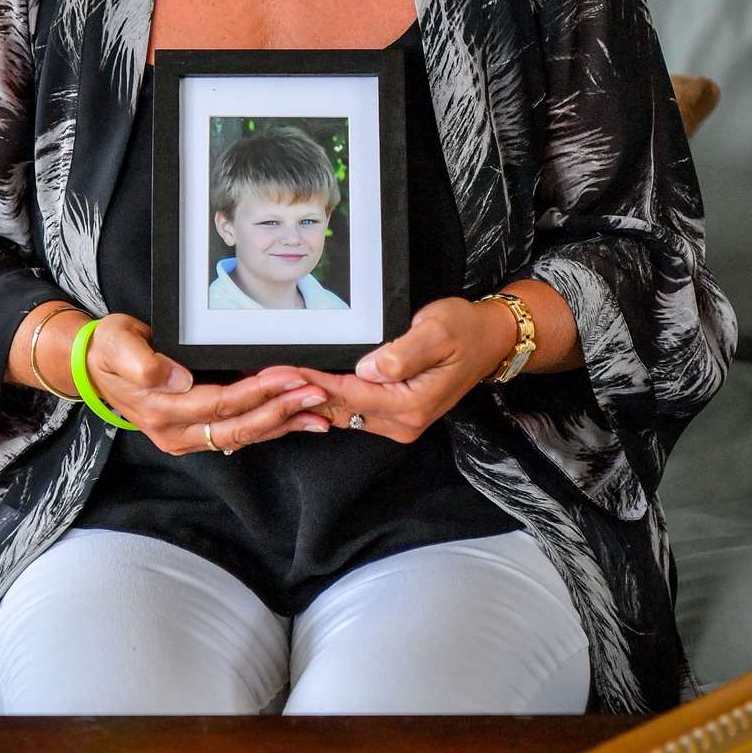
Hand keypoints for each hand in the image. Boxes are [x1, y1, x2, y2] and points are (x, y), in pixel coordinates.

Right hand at [84, 313, 331, 454]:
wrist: (95, 366)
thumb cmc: (108, 349)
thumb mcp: (115, 343)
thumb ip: (140, 361)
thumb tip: (175, 379)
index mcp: (160, 410)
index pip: (217, 403)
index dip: (256, 392)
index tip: (288, 375)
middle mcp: (175, 431)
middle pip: (237, 427)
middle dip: (280, 411)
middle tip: (315, 393)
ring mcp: (185, 437)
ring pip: (242, 436)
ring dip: (282, 424)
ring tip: (318, 413)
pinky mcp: (195, 433)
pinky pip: (237, 434)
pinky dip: (270, 427)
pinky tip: (296, 420)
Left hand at [284, 296, 505, 440]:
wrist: (489, 340)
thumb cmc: (464, 329)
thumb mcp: (437, 331)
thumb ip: (403, 352)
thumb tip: (369, 368)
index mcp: (410, 405)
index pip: (349, 394)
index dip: (313, 381)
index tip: (280, 370)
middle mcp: (403, 422)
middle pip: (340, 409)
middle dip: (301, 394)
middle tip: (262, 377)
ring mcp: (399, 422)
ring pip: (343, 412)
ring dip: (310, 397)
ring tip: (272, 381)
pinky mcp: (395, 415)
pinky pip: (353, 410)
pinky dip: (327, 397)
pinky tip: (303, 385)